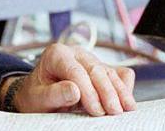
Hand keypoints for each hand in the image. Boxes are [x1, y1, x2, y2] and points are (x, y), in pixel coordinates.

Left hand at [4, 43, 135, 115]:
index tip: (96, 110)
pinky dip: (124, 86)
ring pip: (109, 71)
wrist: (38, 97)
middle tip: (113, 112)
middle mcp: (75, 53)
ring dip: (119, 91)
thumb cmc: (36, 96)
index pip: (75, 71)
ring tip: (126, 109)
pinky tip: (127, 100)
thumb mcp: (38, 98)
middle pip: (96, 69)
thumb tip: (74, 90)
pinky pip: (118, 73)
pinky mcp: (102, 69)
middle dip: (107, 92)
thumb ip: (54, 94)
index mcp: (56, 54)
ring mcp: (90, 60)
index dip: (88, 91)